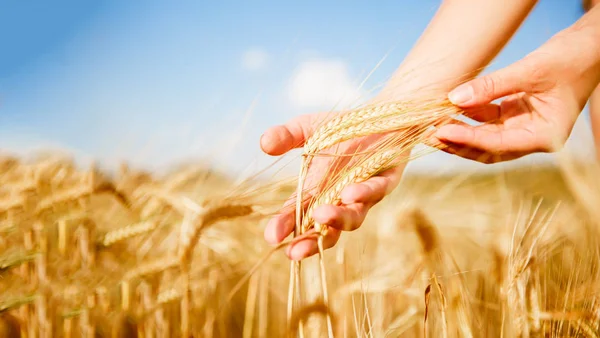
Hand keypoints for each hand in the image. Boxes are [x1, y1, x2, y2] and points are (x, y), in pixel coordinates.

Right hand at [260, 112, 403, 259]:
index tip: (271, 237)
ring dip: (336, 219)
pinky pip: (375, 191)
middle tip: (293, 252)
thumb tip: (263, 143)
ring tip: (321, 216)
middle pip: (324, 230)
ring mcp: (364, 194)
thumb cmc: (342, 128)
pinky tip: (349, 194)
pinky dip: (363, 193)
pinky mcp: (387, 180)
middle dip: (309, 242)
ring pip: (352, 217)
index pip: (297, 215)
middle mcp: (339, 199)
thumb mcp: (308, 128)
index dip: (285, 227)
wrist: (382, 116)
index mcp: (317, 191)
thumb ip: (287, 136)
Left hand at [434, 28, 599, 162]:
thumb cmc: (573, 58)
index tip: (441, 131)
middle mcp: (533, 137)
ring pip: (484, 136)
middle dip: (456, 142)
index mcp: (545, 136)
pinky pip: (487, 120)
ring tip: (430, 123)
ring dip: (458, 130)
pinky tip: (447, 109)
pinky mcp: (516, 114)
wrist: (592, 46)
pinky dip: (467, 115)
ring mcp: (524, 127)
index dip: (468, 139)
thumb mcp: (531, 70)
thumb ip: (492, 86)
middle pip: (487, 149)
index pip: (498, 144)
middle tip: (426, 134)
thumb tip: (454, 98)